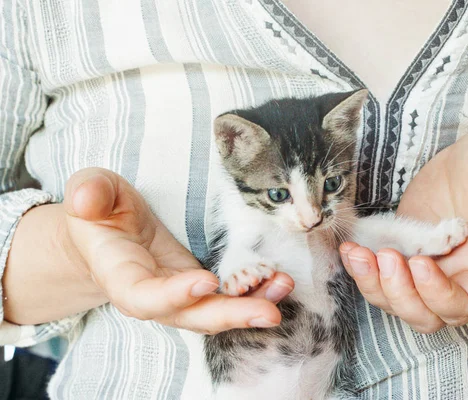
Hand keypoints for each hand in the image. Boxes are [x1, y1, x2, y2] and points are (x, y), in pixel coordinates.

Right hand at [63, 168, 293, 333]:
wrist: (111, 232)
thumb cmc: (101, 211)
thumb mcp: (91, 192)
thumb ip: (90, 194)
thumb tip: (87, 200)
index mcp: (121, 275)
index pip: (144, 296)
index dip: (174, 295)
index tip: (206, 281)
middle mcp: (154, 294)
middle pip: (191, 316)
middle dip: (230, 316)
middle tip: (269, 313)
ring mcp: (181, 293)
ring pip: (216, 311)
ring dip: (252, 305)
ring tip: (284, 287)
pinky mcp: (201, 285)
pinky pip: (228, 297)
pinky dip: (256, 292)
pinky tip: (280, 281)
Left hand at [340, 129, 467, 332]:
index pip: (461, 303)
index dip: (439, 295)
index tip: (423, 263)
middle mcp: (450, 275)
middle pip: (423, 314)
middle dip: (399, 294)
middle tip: (387, 256)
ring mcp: (420, 265)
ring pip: (393, 299)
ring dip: (371, 283)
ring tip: (357, 252)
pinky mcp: (398, 250)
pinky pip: (375, 275)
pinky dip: (359, 269)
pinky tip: (350, 247)